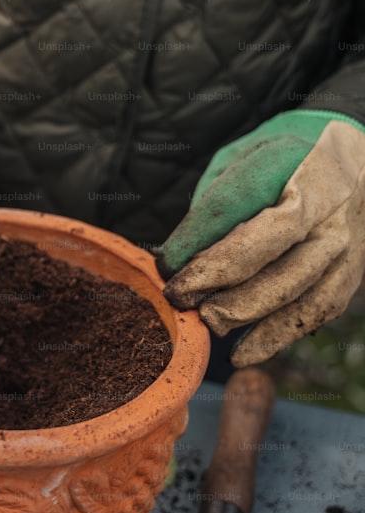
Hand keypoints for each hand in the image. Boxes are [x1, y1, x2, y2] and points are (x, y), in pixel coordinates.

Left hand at [155, 111, 364, 366]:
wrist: (350, 163)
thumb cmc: (275, 167)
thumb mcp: (238, 164)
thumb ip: (213, 206)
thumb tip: (177, 260)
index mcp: (288, 160)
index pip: (235, 201)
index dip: (196, 237)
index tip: (165, 264)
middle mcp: (325, 198)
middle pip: (271, 242)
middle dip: (218, 275)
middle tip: (179, 297)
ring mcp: (344, 237)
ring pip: (295, 282)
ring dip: (244, 310)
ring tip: (205, 322)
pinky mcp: (353, 271)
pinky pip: (316, 309)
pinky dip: (276, 335)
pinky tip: (242, 352)